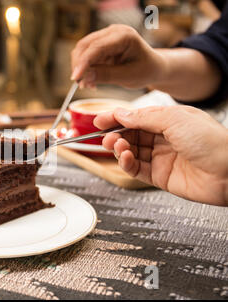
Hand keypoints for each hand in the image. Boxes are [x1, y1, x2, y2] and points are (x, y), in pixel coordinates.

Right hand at [70, 24, 165, 88]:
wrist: (153, 67)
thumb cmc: (146, 70)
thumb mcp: (129, 76)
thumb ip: (107, 75)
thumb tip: (85, 77)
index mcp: (124, 36)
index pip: (97, 47)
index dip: (83, 63)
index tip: (76, 78)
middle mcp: (113, 32)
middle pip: (85, 45)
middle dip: (79, 65)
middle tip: (80, 84)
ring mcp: (106, 37)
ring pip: (82, 50)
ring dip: (80, 68)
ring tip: (87, 85)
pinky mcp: (101, 45)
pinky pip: (86, 56)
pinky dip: (85, 69)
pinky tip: (91, 81)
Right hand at [94, 106, 227, 205]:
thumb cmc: (213, 142)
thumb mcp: (175, 119)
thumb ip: (144, 117)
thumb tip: (121, 113)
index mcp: (170, 121)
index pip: (136, 118)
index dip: (116, 118)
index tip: (99, 120)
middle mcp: (165, 138)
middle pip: (131, 135)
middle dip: (116, 134)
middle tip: (106, 136)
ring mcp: (162, 158)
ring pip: (131, 152)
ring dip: (119, 148)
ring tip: (117, 145)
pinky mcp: (160, 176)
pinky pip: (136, 169)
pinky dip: (126, 163)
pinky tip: (124, 157)